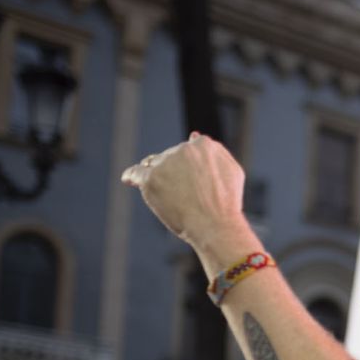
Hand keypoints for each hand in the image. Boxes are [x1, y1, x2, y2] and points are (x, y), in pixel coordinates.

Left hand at [121, 132, 248, 252]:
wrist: (215, 225)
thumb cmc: (227, 203)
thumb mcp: (232, 170)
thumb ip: (215, 152)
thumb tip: (194, 135)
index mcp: (203, 144)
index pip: (187, 149)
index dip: (186, 165)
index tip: (189, 179)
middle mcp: (182, 149)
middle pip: (169, 156)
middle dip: (172, 171)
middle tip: (183, 194)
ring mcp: (165, 164)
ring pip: (153, 165)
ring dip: (157, 176)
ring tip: (165, 194)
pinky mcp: (151, 179)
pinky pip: (135, 173)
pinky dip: (131, 176)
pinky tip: (128, 179)